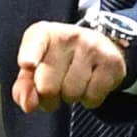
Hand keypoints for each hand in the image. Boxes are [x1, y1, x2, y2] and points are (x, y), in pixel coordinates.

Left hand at [12, 21, 126, 112]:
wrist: (100, 46)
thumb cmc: (61, 60)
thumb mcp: (37, 67)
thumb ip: (24, 86)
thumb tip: (28, 104)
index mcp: (44, 33)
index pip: (35, 41)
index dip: (30, 55)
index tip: (28, 64)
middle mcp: (69, 35)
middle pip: (47, 85)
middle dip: (49, 96)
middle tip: (56, 87)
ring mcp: (92, 46)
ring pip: (71, 93)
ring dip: (71, 97)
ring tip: (74, 82)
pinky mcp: (111, 61)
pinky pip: (92, 97)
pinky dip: (89, 99)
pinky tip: (90, 84)